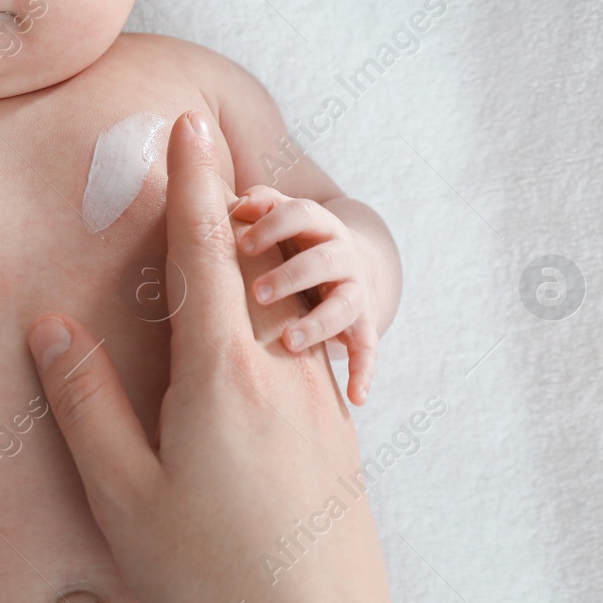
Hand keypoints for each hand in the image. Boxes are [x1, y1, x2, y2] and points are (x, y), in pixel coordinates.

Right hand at [26, 111, 395, 602]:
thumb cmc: (213, 574)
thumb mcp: (124, 495)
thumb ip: (86, 404)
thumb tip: (52, 327)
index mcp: (222, 375)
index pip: (205, 251)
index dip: (195, 181)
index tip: (191, 123)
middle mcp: (280, 371)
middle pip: (255, 260)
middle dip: (229, 206)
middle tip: (204, 163)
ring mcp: (317, 400)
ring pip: (284, 303)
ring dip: (252, 260)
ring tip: (225, 245)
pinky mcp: (337, 431)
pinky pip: (301, 348)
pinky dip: (273, 316)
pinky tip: (248, 352)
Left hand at [231, 184, 380, 404]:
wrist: (346, 262)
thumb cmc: (294, 240)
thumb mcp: (280, 218)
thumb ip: (260, 205)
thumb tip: (235, 205)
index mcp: (318, 225)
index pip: (300, 215)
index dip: (274, 227)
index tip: (244, 244)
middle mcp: (342, 255)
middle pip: (323, 261)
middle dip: (291, 276)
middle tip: (257, 293)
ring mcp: (356, 291)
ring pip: (344, 306)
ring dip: (318, 323)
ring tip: (289, 342)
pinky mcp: (364, 324)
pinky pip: (368, 348)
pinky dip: (364, 372)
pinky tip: (355, 397)